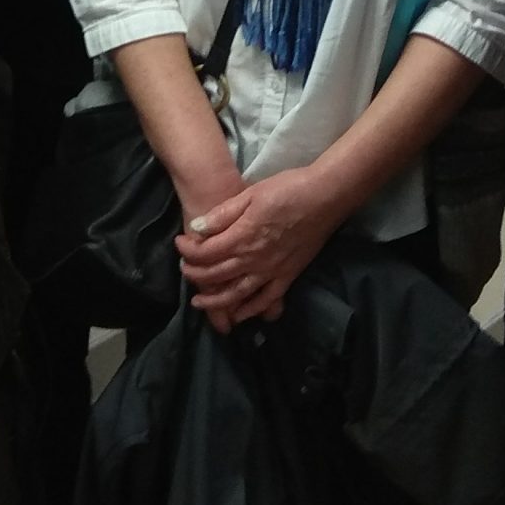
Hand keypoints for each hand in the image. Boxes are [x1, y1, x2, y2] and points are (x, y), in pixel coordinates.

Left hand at [177, 165, 348, 332]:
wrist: (324, 197)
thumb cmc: (286, 189)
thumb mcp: (250, 194)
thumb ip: (223, 215)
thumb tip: (196, 228)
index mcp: (242, 236)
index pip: (205, 252)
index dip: (187, 250)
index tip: (180, 243)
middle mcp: (254, 259)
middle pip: (216, 275)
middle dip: (195, 274)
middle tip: (184, 269)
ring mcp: (272, 271)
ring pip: (237, 294)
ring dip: (215, 301)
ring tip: (198, 303)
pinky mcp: (288, 276)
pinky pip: (266, 300)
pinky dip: (250, 310)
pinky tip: (239, 315)